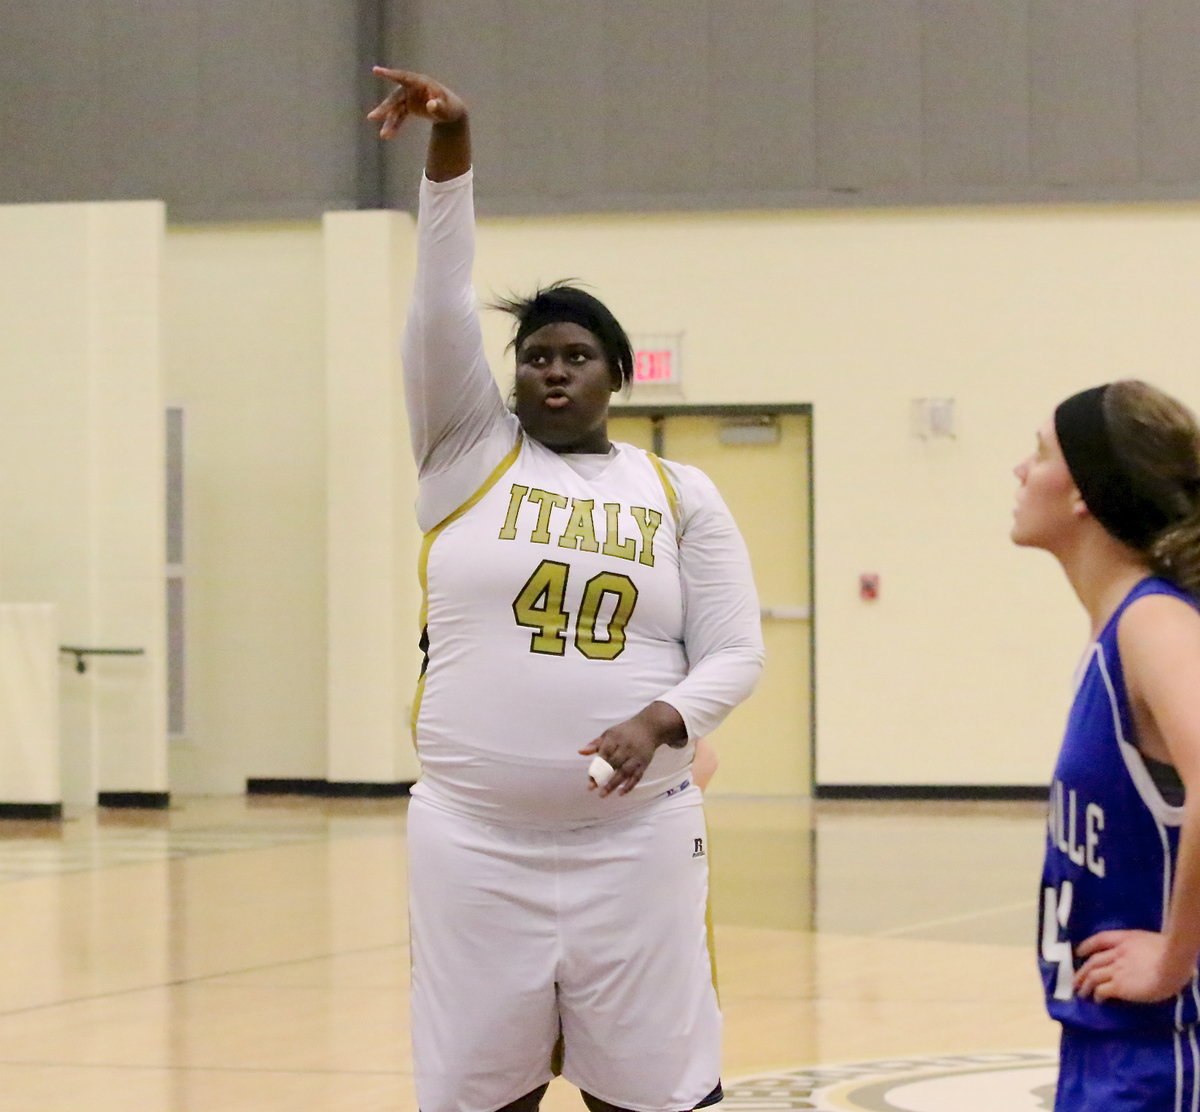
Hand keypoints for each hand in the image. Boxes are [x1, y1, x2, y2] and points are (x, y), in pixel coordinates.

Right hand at [367, 67, 466, 138]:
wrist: (450, 113)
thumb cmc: (450, 108)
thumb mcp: (446, 109)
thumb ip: (439, 106)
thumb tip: (430, 105)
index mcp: (421, 83)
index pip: (403, 77)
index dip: (389, 74)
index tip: (376, 70)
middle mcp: (411, 88)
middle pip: (395, 98)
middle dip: (385, 108)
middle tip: (372, 117)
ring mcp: (408, 97)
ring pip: (395, 109)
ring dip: (389, 122)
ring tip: (384, 135)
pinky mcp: (408, 106)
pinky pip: (399, 116)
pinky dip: (394, 126)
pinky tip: (388, 136)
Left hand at [579, 701, 685, 797]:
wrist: (649, 727)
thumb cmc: (624, 732)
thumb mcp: (609, 734)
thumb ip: (595, 744)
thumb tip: (580, 752)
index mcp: (615, 739)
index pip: (604, 753)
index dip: (596, 766)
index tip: (589, 778)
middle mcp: (626, 747)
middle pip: (613, 764)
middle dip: (602, 776)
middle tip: (591, 788)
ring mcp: (636, 756)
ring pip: (624, 772)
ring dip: (613, 784)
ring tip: (602, 794)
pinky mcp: (644, 763)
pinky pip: (637, 776)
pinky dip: (629, 786)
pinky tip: (620, 793)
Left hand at [1074, 929, 1195, 1002]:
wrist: (1171, 963)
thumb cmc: (1169, 953)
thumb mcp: (1150, 941)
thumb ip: (1139, 948)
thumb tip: (1140, 957)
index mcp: (1125, 940)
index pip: (1100, 939)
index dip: (1087, 945)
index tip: (1079, 952)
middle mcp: (1116, 954)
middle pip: (1092, 961)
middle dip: (1082, 972)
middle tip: (1075, 980)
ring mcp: (1116, 970)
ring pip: (1092, 976)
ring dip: (1085, 985)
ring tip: (1081, 993)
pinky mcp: (1119, 986)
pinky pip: (1102, 990)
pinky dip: (1097, 996)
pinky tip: (1097, 1001)